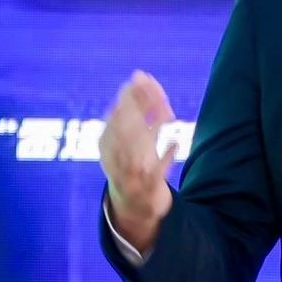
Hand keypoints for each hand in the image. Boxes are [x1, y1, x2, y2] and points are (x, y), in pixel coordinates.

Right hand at [100, 70, 179, 246]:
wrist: (133, 205)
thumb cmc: (131, 161)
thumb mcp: (127, 137)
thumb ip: (135, 109)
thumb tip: (139, 76)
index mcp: (106, 143)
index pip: (116, 114)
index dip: (130, 95)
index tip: (143, 78)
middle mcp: (115, 157)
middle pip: (126, 128)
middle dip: (140, 106)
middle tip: (157, 91)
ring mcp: (131, 172)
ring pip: (140, 147)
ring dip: (153, 127)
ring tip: (169, 113)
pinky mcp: (148, 187)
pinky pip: (157, 171)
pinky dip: (166, 157)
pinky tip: (175, 142)